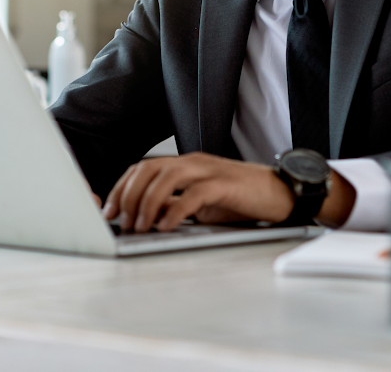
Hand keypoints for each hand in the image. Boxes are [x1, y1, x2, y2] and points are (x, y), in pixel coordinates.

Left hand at [103, 153, 293, 232]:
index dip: (122, 188)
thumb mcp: (202, 204)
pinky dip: (175, 210)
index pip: (143, 168)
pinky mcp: (226, 185)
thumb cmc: (241, 200)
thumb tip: (146, 218)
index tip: (109, 211)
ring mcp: (209, 171)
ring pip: (166, 177)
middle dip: (128, 195)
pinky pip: (194, 194)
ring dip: (147, 202)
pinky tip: (165, 226)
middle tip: (120, 221)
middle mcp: (194, 163)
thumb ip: (176, 205)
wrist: (281, 194)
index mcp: (185, 165)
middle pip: (149, 169)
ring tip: (139, 226)